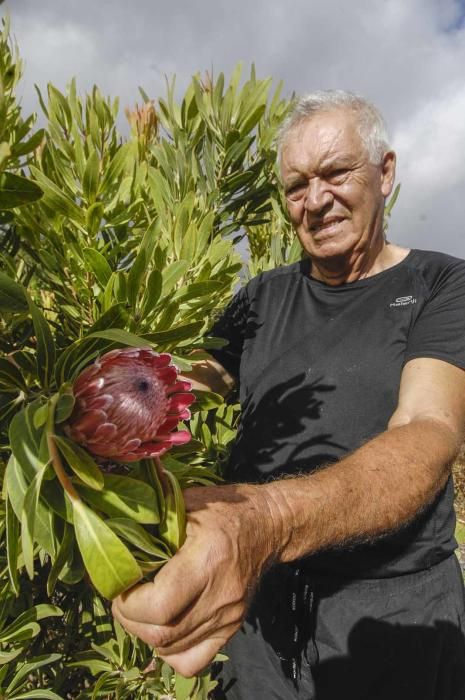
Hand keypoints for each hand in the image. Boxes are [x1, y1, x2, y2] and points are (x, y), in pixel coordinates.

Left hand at [112, 483, 278, 676]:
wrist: (270, 524)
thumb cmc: (226, 509)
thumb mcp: (188, 502)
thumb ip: (152, 516)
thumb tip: (109, 521)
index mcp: (207, 559)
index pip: (158, 606)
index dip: (128, 604)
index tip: (119, 586)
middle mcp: (221, 594)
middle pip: (162, 634)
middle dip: (130, 621)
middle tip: (122, 599)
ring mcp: (229, 615)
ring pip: (174, 649)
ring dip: (146, 635)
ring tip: (140, 609)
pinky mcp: (232, 626)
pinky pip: (194, 660)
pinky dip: (170, 651)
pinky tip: (165, 626)